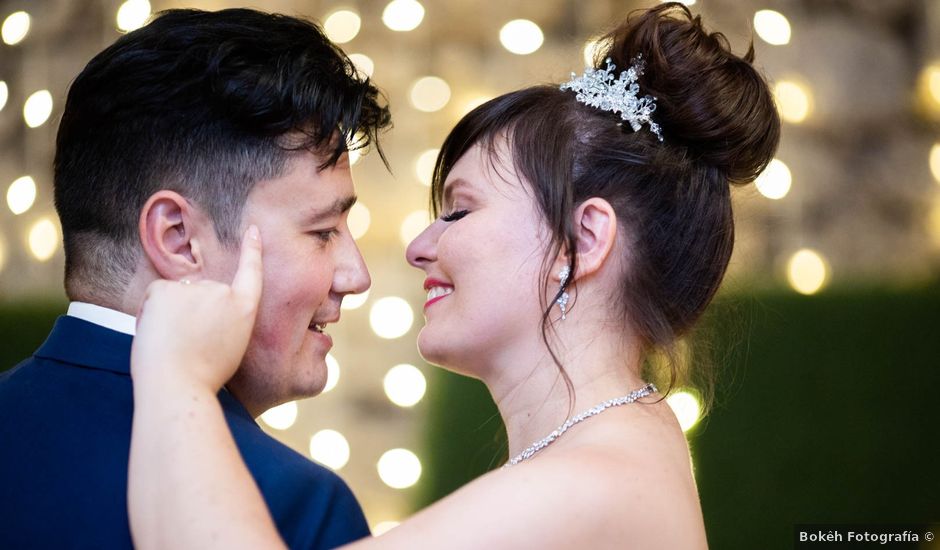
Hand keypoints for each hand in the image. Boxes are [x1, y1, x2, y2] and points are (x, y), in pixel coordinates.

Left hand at [131, 226, 262, 392]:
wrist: (178, 385)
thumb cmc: (203, 376)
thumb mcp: (230, 346)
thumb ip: (222, 319)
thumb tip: (197, 303)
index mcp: (244, 309)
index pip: (251, 272)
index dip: (252, 250)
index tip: (253, 230)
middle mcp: (223, 293)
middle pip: (202, 293)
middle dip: (191, 312)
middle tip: (189, 346)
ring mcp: (195, 289)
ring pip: (178, 296)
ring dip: (172, 314)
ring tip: (173, 344)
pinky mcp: (166, 289)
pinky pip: (157, 295)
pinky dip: (152, 312)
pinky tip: (158, 332)